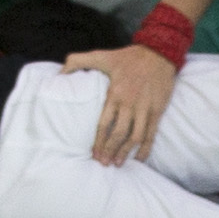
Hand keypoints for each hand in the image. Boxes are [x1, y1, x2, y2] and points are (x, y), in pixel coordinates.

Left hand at [65, 43, 177, 165]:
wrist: (158, 53)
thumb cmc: (128, 56)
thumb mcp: (101, 55)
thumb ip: (78, 61)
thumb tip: (59, 72)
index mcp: (115, 94)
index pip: (104, 123)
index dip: (98, 141)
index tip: (93, 154)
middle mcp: (129, 104)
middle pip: (118, 134)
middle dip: (110, 150)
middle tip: (103, 163)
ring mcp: (144, 109)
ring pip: (134, 137)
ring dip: (126, 152)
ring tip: (118, 164)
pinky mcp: (157, 111)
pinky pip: (151, 134)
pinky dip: (146, 148)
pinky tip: (141, 159)